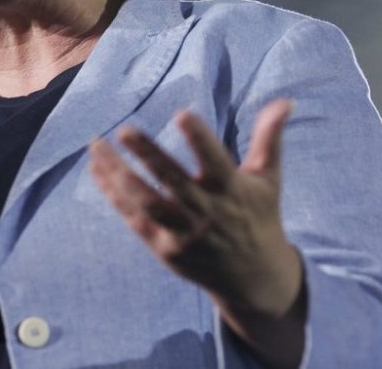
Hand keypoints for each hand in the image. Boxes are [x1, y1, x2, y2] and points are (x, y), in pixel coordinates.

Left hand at [89, 99, 304, 366]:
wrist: (255, 280)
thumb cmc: (258, 217)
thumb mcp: (268, 179)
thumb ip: (270, 138)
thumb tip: (285, 101)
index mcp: (233, 190)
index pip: (216, 161)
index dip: (200, 138)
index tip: (182, 114)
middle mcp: (207, 212)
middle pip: (173, 181)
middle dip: (149, 155)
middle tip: (124, 129)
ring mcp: (184, 233)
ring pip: (146, 202)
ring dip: (118, 174)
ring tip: (97, 146)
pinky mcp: (164, 248)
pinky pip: (134, 218)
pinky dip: (114, 195)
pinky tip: (96, 170)